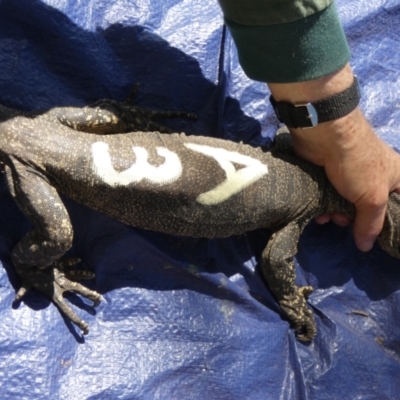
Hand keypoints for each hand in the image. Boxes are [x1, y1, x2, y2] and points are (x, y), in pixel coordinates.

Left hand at [268, 64, 399, 251]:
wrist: (325, 137)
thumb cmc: (358, 165)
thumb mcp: (373, 198)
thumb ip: (371, 224)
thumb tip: (365, 247)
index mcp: (396, 178)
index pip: (399, 207)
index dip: (390, 221)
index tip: (377, 234)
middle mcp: (376, 178)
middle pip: (369, 210)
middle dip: (355, 220)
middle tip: (346, 221)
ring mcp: (351, 177)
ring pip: (346, 206)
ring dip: (336, 215)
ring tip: (329, 215)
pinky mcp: (330, 177)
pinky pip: (330, 199)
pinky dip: (325, 207)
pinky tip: (319, 212)